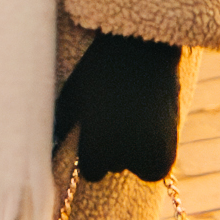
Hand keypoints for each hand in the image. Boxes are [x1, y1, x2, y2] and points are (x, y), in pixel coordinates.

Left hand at [52, 30, 179, 185]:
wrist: (141, 48)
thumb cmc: (99, 69)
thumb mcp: (72, 97)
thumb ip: (60, 127)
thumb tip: (48, 148)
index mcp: (96, 145)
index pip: (92, 171)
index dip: (94, 153)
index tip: (97, 132)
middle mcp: (123, 153)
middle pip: (116, 166)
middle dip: (116, 149)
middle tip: (119, 118)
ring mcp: (150, 149)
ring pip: (141, 168)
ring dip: (138, 155)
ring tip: (136, 124)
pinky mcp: (172, 141)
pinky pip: (160, 167)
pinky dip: (157, 158)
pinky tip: (152, 134)